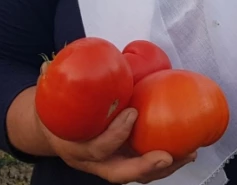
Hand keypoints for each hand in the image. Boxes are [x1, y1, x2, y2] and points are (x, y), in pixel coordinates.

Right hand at [36, 62, 196, 183]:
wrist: (48, 130)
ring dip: (163, 168)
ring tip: (187, 154)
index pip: (96, 149)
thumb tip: (55, 62)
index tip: (131, 113)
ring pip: (136, 175)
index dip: (114, 135)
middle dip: (145, 167)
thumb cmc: (55, 110)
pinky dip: (165, 161)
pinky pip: (143, 167)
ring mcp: (108, 164)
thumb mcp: (50, 97)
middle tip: (166, 156)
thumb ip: (56, 81)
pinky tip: (184, 149)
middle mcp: (92, 162)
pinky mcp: (122, 160)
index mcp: (74, 146)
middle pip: (120, 173)